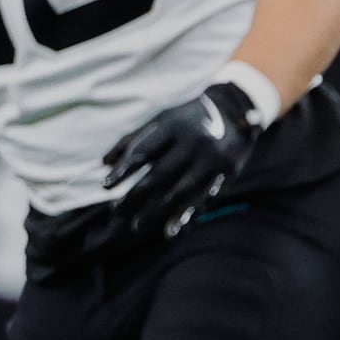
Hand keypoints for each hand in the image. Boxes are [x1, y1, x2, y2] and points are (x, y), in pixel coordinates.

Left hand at [101, 79, 266, 241]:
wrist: (237, 107)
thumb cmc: (188, 116)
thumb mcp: (161, 119)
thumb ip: (132, 139)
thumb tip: (103, 163)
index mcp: (173, 125)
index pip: (143, 152)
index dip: (123, 170)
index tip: (105, 186)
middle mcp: (193, 141)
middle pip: (158, 174)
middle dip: (135, 196)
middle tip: (116, 211)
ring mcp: (210, 158)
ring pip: (179, 190)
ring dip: (155, 210)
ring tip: (135, 225)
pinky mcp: (225, 171)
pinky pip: (203, 197)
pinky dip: (185, 215)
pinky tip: (169, 231)